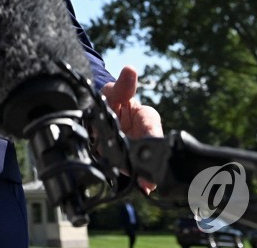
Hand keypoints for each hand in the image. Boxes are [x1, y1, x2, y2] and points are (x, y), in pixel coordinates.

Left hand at [101, 65, 162, 192]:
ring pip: (141, 163)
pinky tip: (140, 187)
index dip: (154, 140)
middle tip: (149, 180)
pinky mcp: (129, 159)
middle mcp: (145, 135)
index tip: (155, 147)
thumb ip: (122, 86)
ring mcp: (137, 148)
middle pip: (149, 151)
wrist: (101, 110)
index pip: (153, 129)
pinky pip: (133, 170)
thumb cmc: (110, 98)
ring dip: (140, 172)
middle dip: (148, 164)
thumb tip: (130, 70)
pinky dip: (136, 178)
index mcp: (146, 117)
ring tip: (143, 184)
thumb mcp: (113, 90)